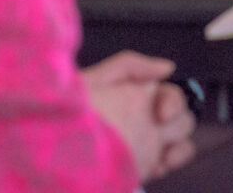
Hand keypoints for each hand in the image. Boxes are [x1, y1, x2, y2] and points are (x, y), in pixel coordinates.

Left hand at [82, 51, 194, 180]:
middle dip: (177, 124)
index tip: (162, 114)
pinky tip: (155, 166)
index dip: (173, 102)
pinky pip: (169, 162)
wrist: (51, 147)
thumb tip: (168, 67)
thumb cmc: (69, 113)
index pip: (172, 95)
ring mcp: (147, 143)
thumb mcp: (95, 80)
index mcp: (138, 95)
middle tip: (159, 132)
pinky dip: (169, 162)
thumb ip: (130, 66)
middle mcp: (147, 118)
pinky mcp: (143, 165)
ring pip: (180, 140)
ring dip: (177, 146)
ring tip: (162, 156)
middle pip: (181, 117)